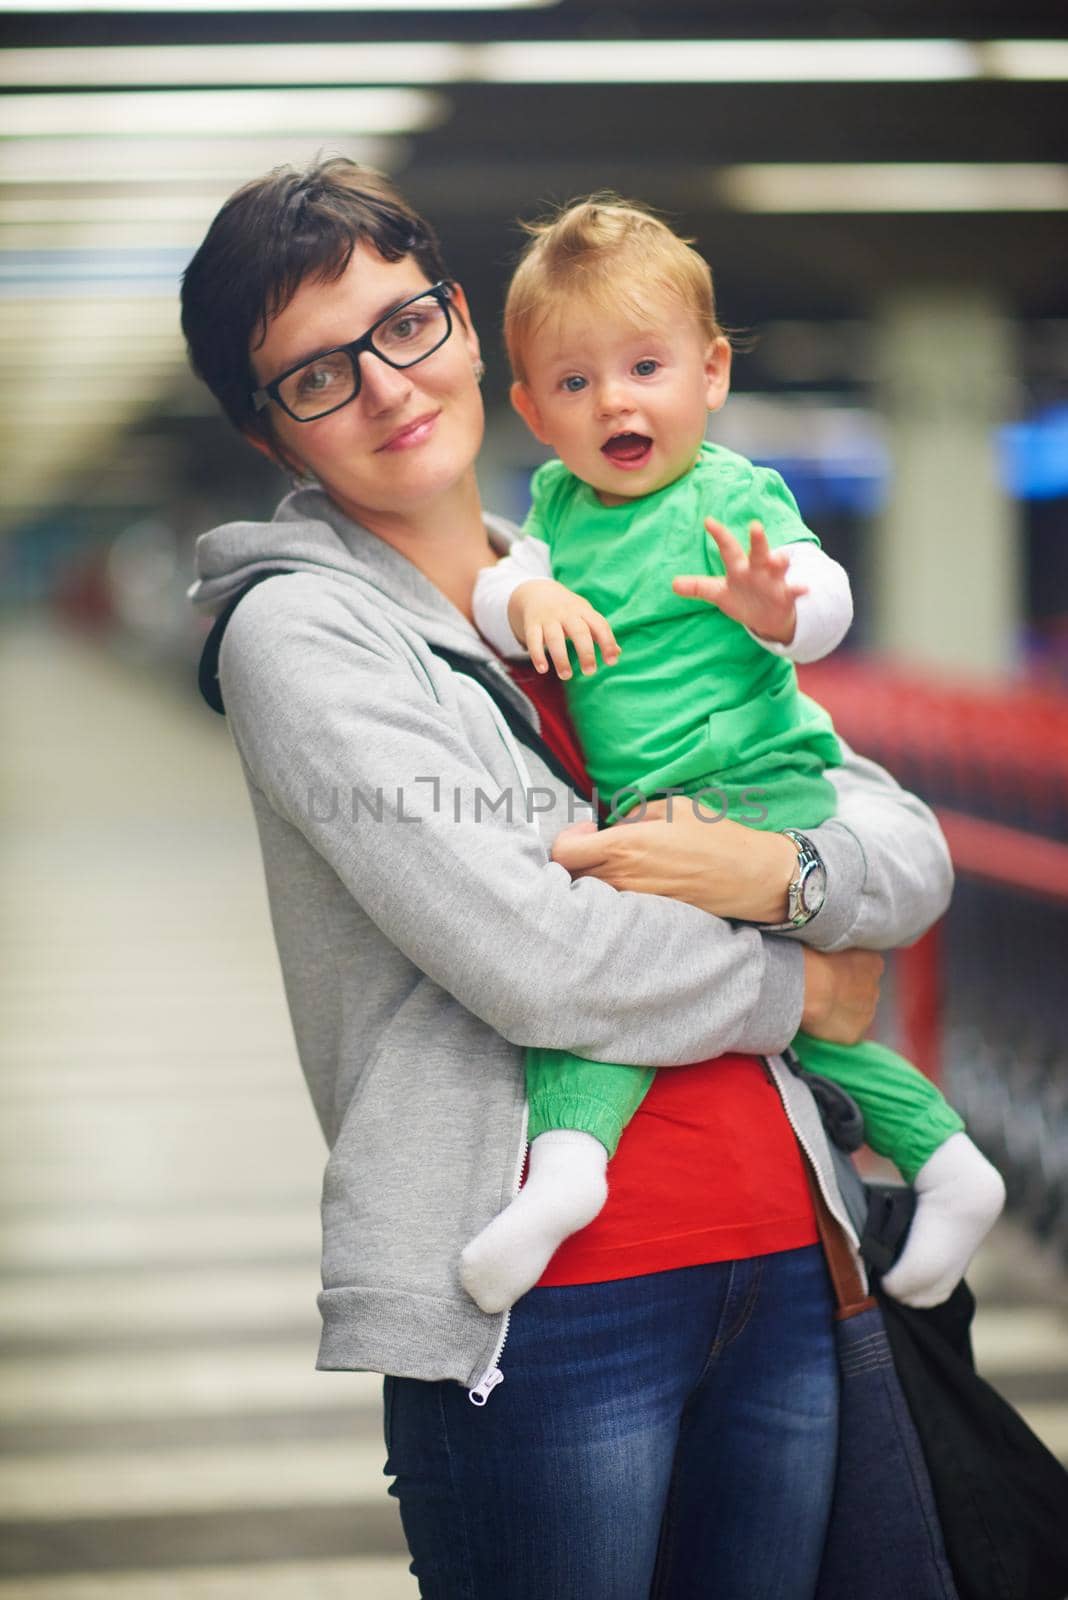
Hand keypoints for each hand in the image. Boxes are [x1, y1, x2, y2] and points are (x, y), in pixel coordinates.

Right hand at [507, 579, 620, 679]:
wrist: (537, 592)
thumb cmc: (568, 610)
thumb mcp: (586, 615)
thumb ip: (600, 634)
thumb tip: (616, 654)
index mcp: (584, 611)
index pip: (600, 625)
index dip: (607, 643)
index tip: (611, 662)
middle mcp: (567, 613)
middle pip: (579, 632)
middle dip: (585, 653)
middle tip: (590, 672)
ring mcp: (548, 618)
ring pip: (555, 638)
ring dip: (561, 658)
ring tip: (566, 676)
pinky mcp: (532, 624)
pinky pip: (534, 640)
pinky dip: (537, 655)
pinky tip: (543, 669)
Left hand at [550, 799, 799, 922]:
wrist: (752, 876)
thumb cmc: (716, 836)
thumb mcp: (673, 807)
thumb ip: (634, 813)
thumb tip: (616, 824)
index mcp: (624, 846)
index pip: (563, 852)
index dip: (568, 838)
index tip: (590, 830)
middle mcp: (622, 878)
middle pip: (571, 876)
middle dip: (576, 860)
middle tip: (600, 845)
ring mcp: (634, 901)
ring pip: (592, 893)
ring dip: (594, 877)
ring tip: (619, 863)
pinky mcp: (648, 915)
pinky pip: (616, 905)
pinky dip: (615, 893)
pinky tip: (637, 880)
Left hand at [672, 519, 806, 645]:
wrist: (768, 617)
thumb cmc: (743, 598)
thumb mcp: (719, 593)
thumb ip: (698, 587)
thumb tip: (673, 584)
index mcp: (739, 567)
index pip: (728, 549)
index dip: (719, 535)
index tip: (708, 521)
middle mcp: (757, 569)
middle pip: (757, 552)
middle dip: (757, 540)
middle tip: (755, 525)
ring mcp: (773, 581)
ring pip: (778, 566)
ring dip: (779, 561)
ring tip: (779, 557)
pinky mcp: (786, 595)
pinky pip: (793, 590)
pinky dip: (799, 589)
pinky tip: (804, 589)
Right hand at [800, 948, 883, 1043]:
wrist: (809, 986)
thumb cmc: (811, 958)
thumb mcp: (826, 942)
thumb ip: (836, 950)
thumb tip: (825, 954)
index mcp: (873, 962)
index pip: (865, 967)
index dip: (846, 970)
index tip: (830, 970)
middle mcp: (876, 988)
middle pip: (862, 992)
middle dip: (846, 992)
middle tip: (821, 990)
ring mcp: (868, 1013)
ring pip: (856, 1013)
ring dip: (842, 1011)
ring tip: (816, 1007)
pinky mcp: (856, 1033)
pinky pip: (845, 1032)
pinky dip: (834, 1029)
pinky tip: (817, 1022)